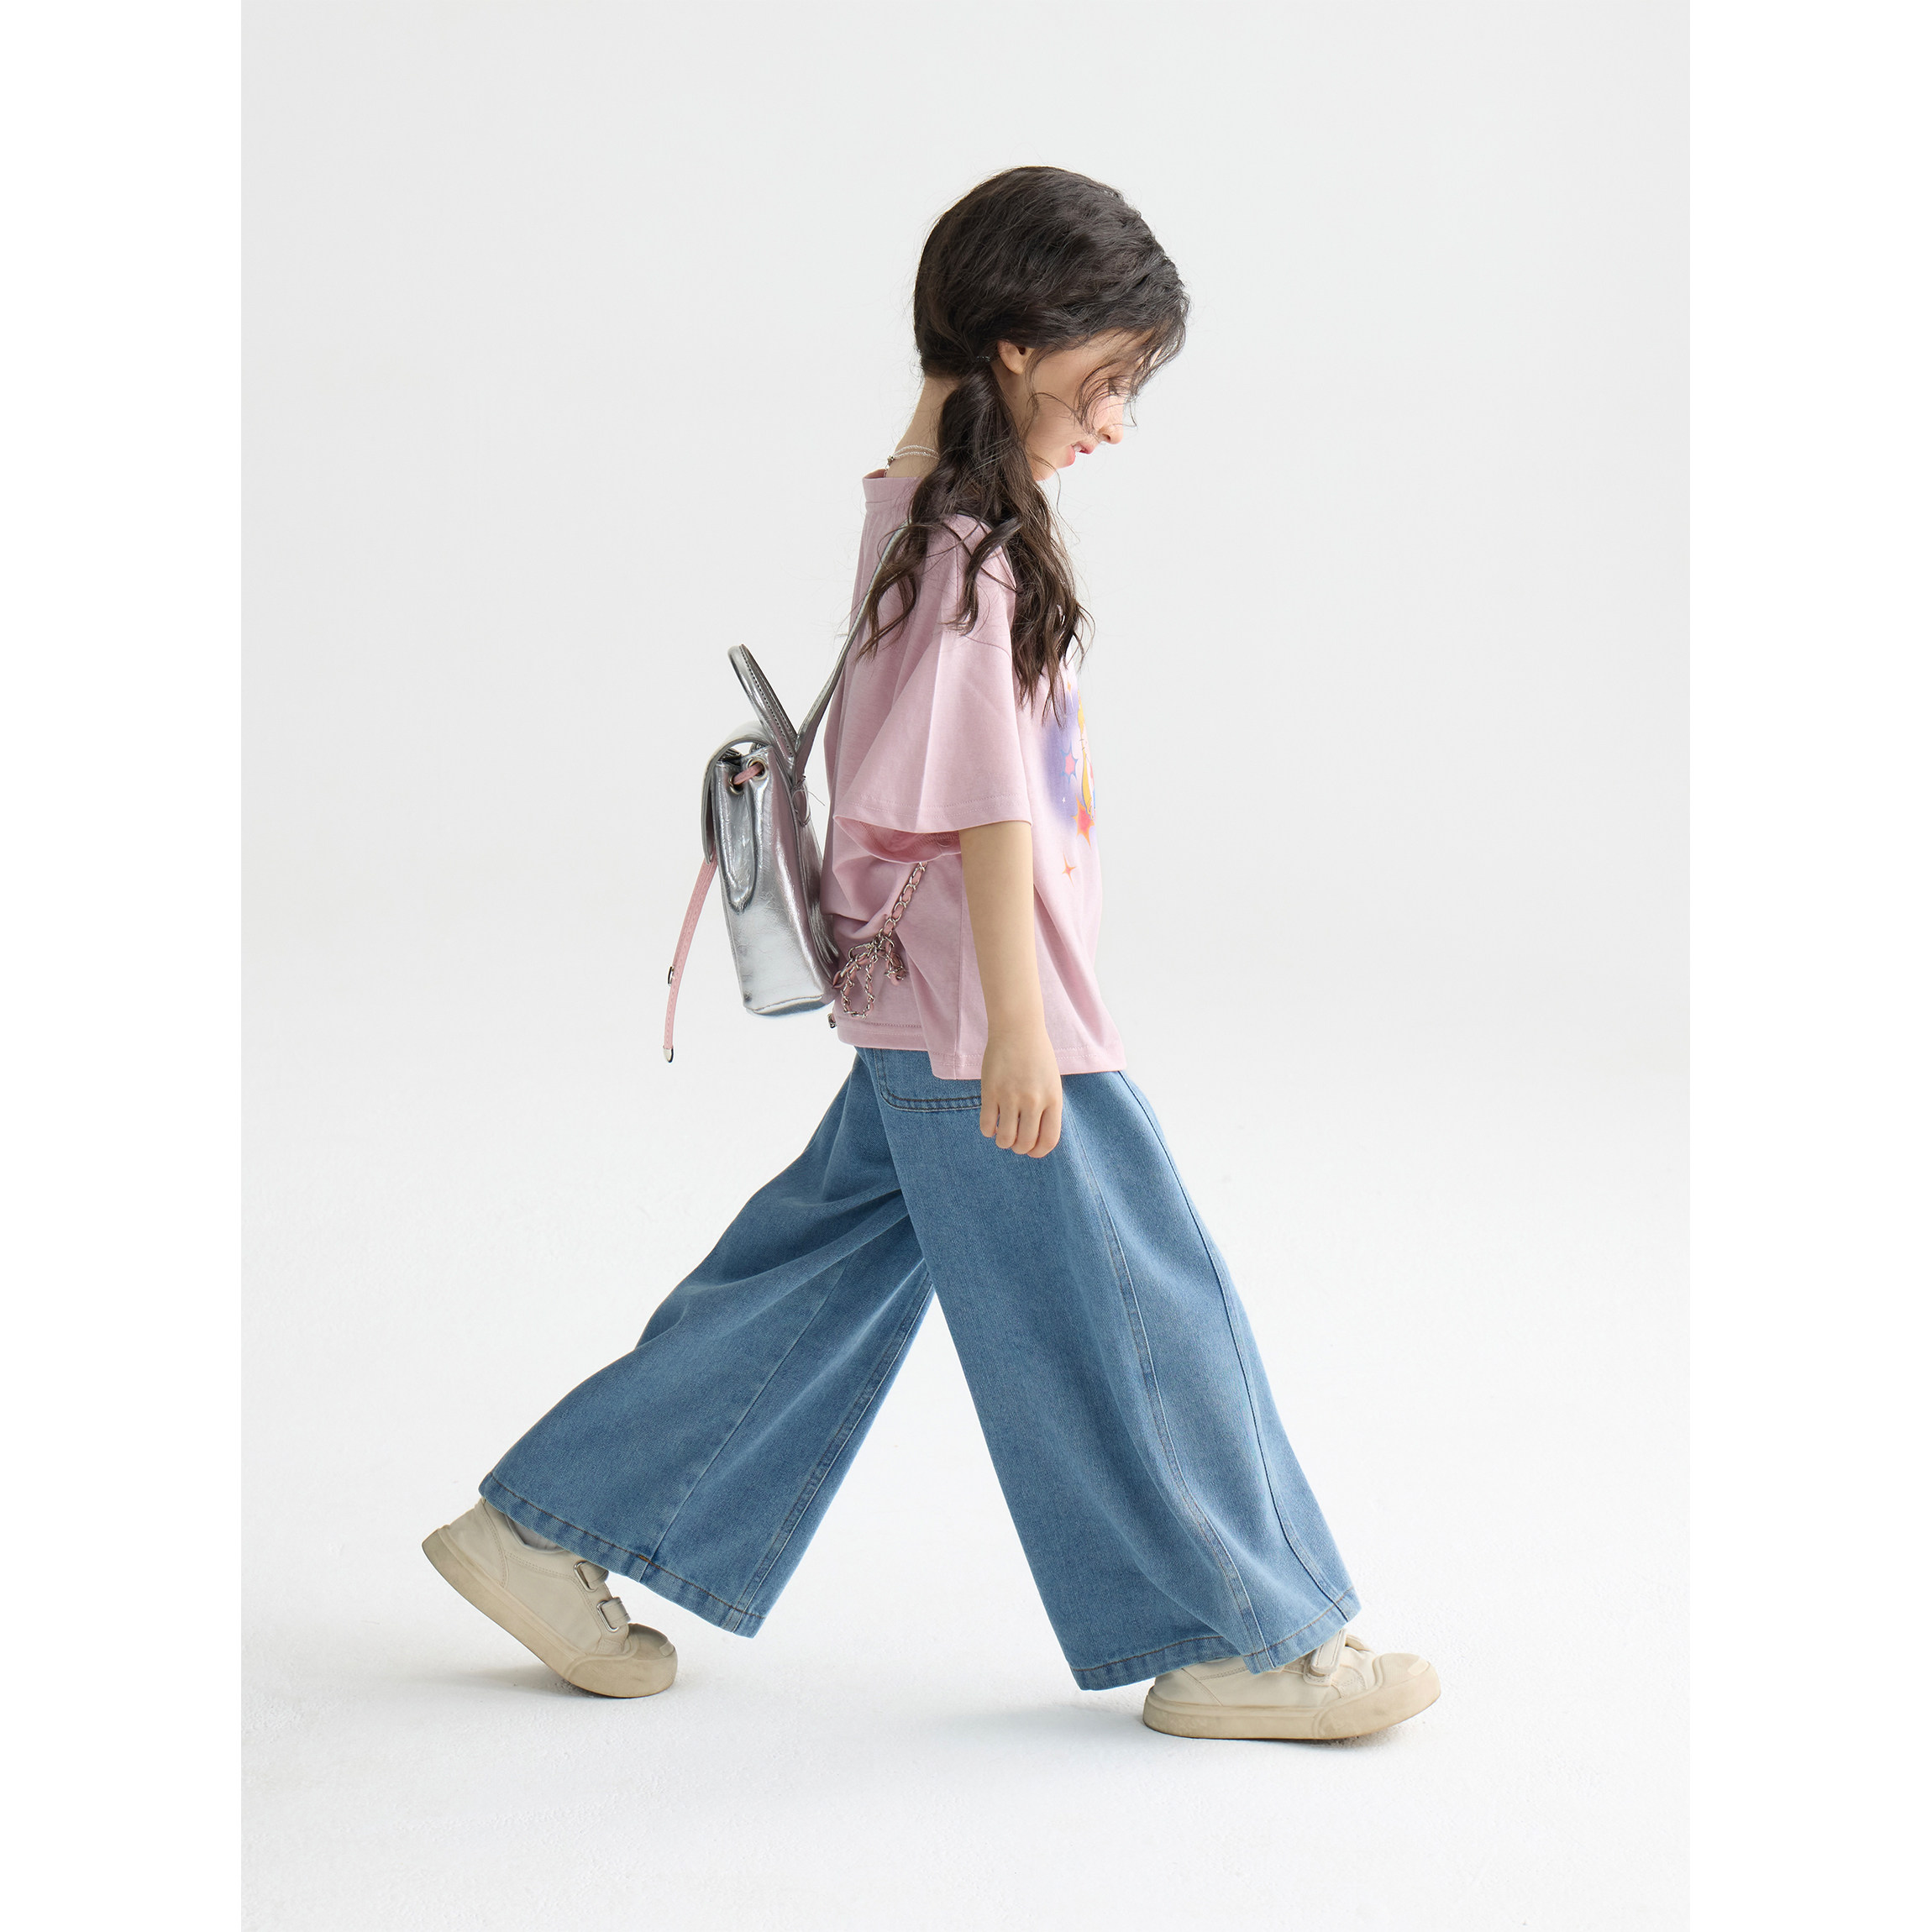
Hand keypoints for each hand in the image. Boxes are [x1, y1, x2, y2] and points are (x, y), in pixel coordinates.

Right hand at [979, 1025, 1062, 1156]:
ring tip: (1002, 1134)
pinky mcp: (991, 1091)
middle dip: (1019, 1149)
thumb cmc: (1036, 1056)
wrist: (1017, 1029)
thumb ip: (1048, 1108)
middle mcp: (1034, 1100)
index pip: (1049, 1140)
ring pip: (1005, 1138)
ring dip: (1003, 1142)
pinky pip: (987, 1124)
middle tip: (1015, 1142)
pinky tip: (991, 1123)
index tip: (1031, 1150)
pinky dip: (988, 1130)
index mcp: (1053, 1099)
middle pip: (1025, 1143)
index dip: (1039, 1151)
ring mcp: (1011, 1096)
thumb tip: (1037, 1138)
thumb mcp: (1051, 1082)